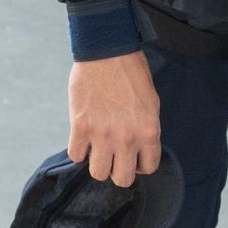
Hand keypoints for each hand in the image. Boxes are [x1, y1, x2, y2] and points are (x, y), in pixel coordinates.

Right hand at [69, 51, 160, 186]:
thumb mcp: (150, 102)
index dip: (139, 164)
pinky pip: (76, 155)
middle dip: (118, 169)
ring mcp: (102, 134)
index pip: (147, 168)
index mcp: (149, 132)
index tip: (132, 155)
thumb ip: (145, 128)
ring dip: (97, 162)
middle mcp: (127, 138)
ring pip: (98, 173)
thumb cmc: (130, 70)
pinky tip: (82, 137)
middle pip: (122, 179)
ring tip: (97, 148)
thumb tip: (138, 146)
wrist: (106, 48)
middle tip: (114, 155)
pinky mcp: (80, 126)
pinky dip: (78, 150)